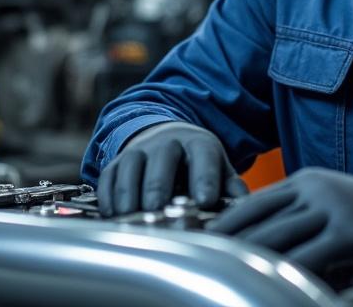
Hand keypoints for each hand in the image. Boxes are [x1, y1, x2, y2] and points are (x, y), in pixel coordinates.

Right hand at [97, 121, 247, 216]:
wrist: (166, 137)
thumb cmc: (197, 163)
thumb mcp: (218, 168)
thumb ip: (231, 188)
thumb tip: (244, 208)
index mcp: (199, 144)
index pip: (203, 157)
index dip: (204, 178)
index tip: (205, 200)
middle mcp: (167, 142)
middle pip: (162, 160)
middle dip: (159, 185)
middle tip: (158, 208)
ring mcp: (140, 150)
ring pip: (131, 167)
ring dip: (129, 192)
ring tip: (131, 216)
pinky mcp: (118, 160)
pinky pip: (109, 176)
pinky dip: (109, 196)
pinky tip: (113, 215)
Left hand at [207, 167, 352, 274]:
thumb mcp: (326, 200)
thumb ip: (294, 213)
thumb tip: (255, 239)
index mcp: (302, 181)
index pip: (254, 202)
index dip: (225, 222)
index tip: (202, 240)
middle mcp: (313, 189)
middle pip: (259, 219)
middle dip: (229, 243)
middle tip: (205, 261)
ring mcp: (332, 208)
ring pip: (279, 237)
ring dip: (251, 259)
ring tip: (229, 276)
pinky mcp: (350, 232)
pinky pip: (311, 255)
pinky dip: (290, 272)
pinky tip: (276, 285)